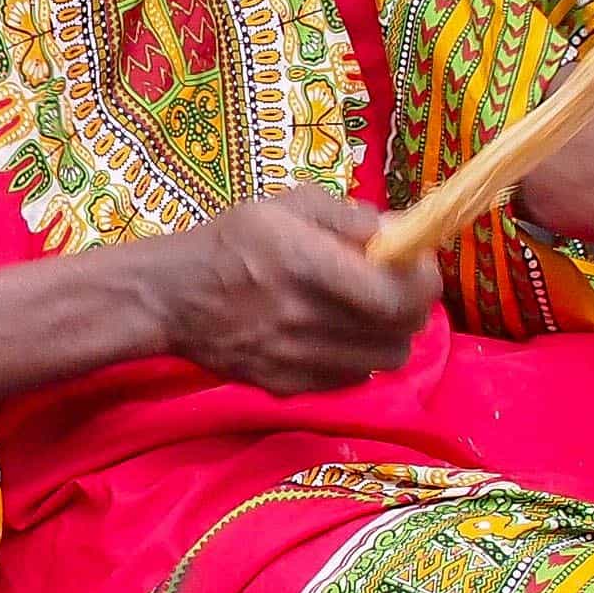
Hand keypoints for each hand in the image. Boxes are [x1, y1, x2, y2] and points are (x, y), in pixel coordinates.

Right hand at [144, 187, 436, 393]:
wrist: (170, 298)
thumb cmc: (230, 241)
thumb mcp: (285, 205)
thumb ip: (346, 216)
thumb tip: (400, 230)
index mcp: (304, 264)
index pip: (395, 294)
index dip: (422, 281)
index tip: (416, 263)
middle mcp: (304, 318)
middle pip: (401, 333)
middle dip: (411, 307)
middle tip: (395, 287)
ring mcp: (297, 360)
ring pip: (384, 360)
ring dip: (388, 334)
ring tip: (367, 312)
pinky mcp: (288, 387)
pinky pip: (353, 378)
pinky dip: (359, 356)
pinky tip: (337, 333)